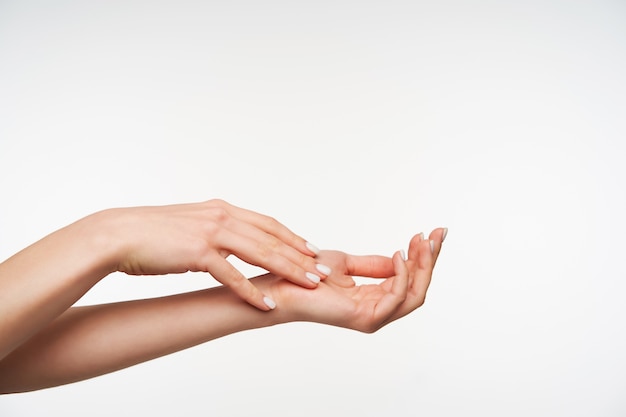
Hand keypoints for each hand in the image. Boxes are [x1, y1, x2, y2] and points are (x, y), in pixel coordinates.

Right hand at [101, 199, 327, 310]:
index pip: (268, 224)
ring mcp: (211, 233)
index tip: (312, 251)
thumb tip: (230, 245)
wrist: (119, 233)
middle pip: (272, 238)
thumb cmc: (153, 233)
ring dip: (289, 270)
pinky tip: (266, 304)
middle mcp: (221, 217)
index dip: (293, 237)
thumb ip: (215, 231)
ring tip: (311, 285)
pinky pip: (231, 275)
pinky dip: (251, 291)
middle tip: (325, 271)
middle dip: (302, 256)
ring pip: (261, 253)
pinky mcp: (197, 252)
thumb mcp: (192, 225)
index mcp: (222, 209)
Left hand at [268, 228, 445, 331]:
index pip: (410, 281)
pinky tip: (400, 255)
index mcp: (375, 300)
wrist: (286, 285)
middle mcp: (379, 311)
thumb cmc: (310, 276)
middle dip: (430, 260)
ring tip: (422, 242)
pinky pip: (396, 298)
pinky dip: (401, 275)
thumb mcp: (348, 264)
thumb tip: (400, 258)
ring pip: (414, 294)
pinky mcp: (366, 318)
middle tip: (438, 235)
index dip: (423, 257)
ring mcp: (374, 317)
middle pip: (418, 288)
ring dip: (422, 266)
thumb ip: (375, 265)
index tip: (431, 234)